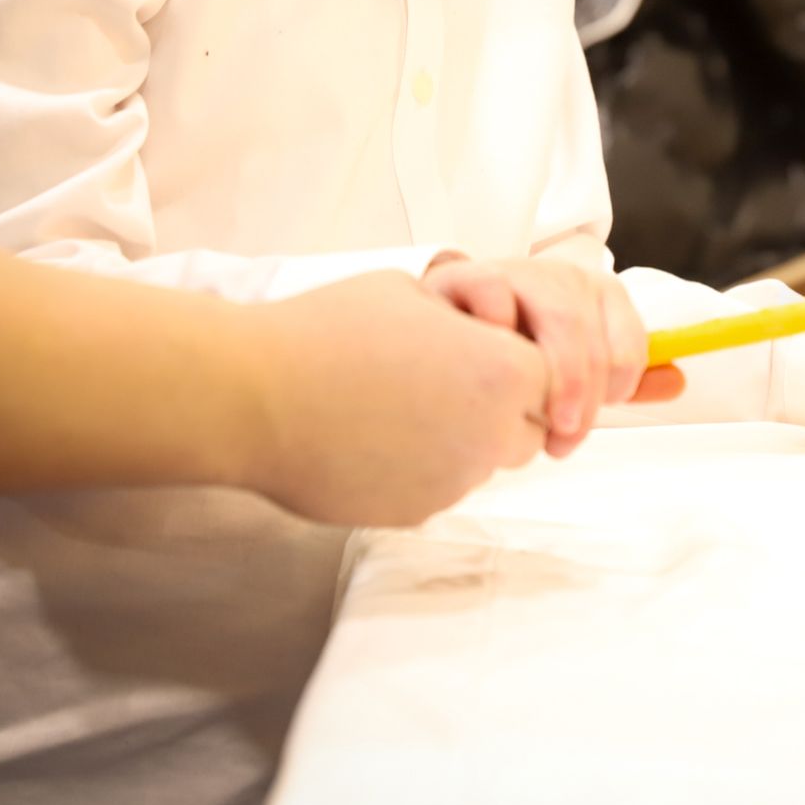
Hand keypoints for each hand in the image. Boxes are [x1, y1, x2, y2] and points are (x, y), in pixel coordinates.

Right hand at [243, 271, 552, 525]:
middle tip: (444, 376)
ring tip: (403, 404)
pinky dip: (421, 467)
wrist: (252, 396)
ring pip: (484, 463)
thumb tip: (488, 324)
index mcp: (502, 373)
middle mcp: (489, 435)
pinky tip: (374, 437)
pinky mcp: (414, 512)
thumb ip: (469, 315)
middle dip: (503, 406)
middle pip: (528, 429)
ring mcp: (452, 482)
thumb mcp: (413, 292)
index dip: (517, 360)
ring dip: (463, 438)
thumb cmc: (329, 330)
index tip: (479, 349)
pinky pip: (440, 487)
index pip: (552, 377)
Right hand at [423, 256, 681, 456]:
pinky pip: (494, 294)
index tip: (583, 423)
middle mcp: (564, 279)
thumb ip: (620, 378)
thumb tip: (677, 382)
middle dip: (579, 396)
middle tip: (559, 439)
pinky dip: (494, 335)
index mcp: (598, 297)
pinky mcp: (471, 274)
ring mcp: (520, 273)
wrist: (446, 321)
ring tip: (526, 416)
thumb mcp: (572, 367)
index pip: (629, 346)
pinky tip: (482, 364)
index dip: (613, 391)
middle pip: (594, 337)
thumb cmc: (514, 350)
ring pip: (558, 315)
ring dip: (546, 376)